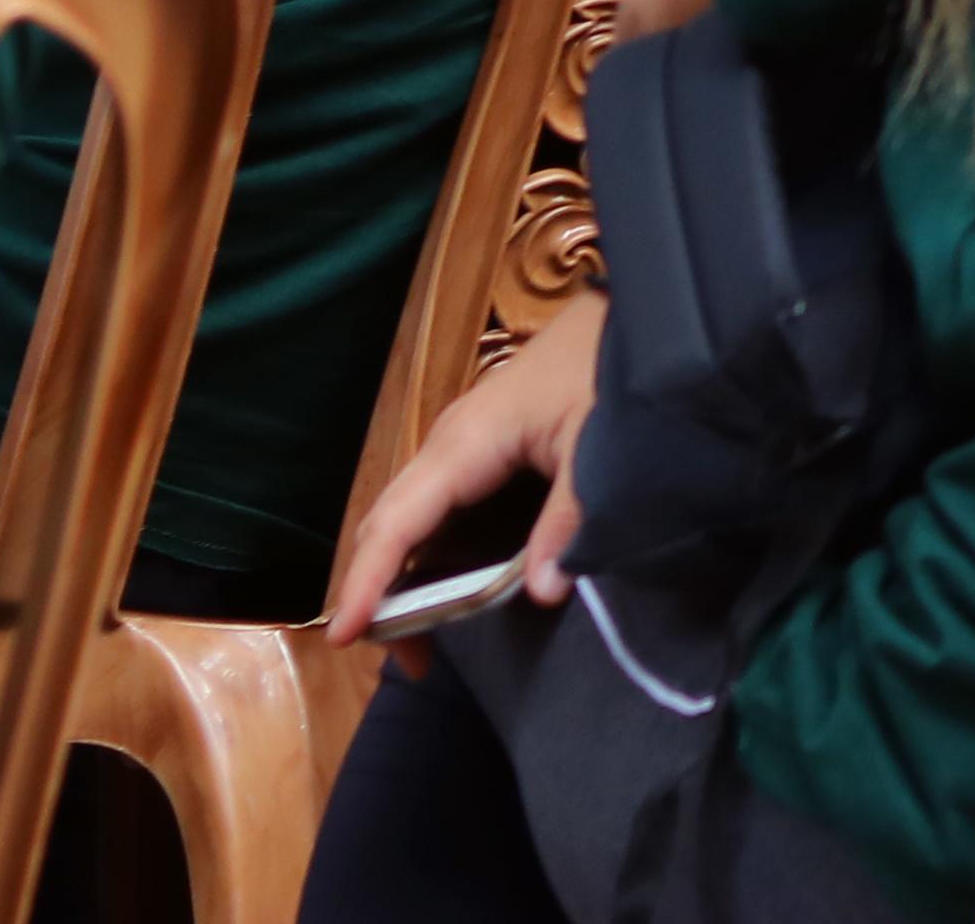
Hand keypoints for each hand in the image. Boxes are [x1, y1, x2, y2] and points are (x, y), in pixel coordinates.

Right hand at [323, 297, 604, 655]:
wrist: (630, 310)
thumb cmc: (606, 366)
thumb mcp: (597, 442)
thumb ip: (569, 516)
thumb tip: (542, 595)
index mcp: (464, 445)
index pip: (396, 522)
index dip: (367, 581)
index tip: (345, 636)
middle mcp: (448, 447)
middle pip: (390, 525)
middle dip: (380, 593)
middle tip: (403, 664)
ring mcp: (462, 446)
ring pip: (411, 519)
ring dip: (404, 577)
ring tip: (421, 643)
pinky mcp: (482, 450)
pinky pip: (439, 510)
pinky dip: (432, 554)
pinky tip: (453, 591)